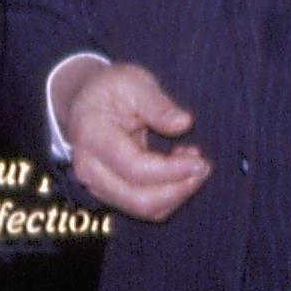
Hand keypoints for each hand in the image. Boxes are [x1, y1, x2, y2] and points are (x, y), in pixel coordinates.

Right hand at [55, 59, 211, 221]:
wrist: (87, 101)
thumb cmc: (112, 89)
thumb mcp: (134, 83)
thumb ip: (158, 105)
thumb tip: (184, 123)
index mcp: (92, 136)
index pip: (134, 168)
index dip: (172, 170)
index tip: (200, 160)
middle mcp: (89, 168)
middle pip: (139, 199)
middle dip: (179, 189)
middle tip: (204, 166)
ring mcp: (97, 184)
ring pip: (145, 208)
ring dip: (177, 192)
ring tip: (192, 161)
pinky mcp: (111, 193)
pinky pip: (146, 206)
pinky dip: (170, 194)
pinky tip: (180, 167)